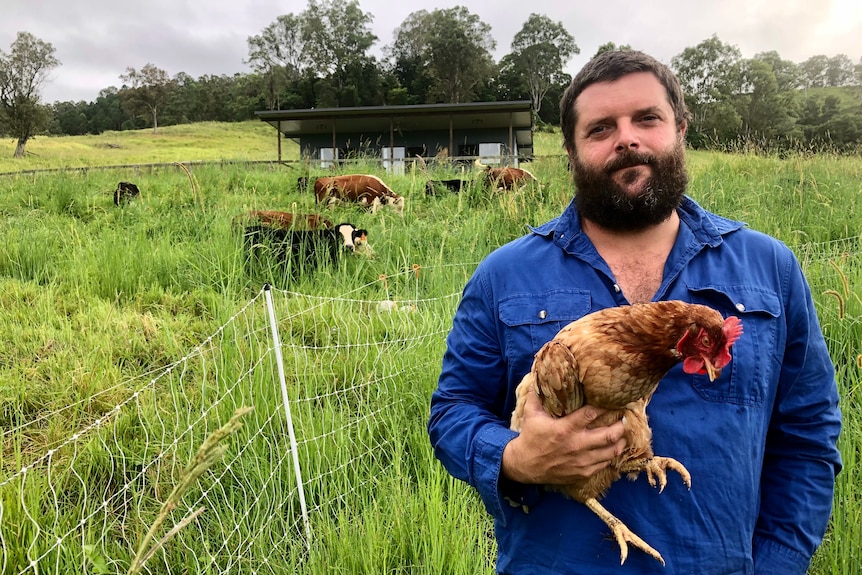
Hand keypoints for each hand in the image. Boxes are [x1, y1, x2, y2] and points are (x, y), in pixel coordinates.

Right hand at [502, 389, 625, 484]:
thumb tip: (539, 375)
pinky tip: (612, 449)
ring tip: (624, 434)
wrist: (525, 465)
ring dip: (621, 442)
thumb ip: (537, 395)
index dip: (604, 406)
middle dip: (621, 426)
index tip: (613, 401)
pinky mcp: (582, 473)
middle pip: (609, 435)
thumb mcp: (531, 414)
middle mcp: (576, 445)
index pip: (591, 414)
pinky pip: (604, 464)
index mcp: (565, 428)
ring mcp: (581, 461)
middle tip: (626, 418)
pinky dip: (611, 456)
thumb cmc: (530, 437)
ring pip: (611, 452)